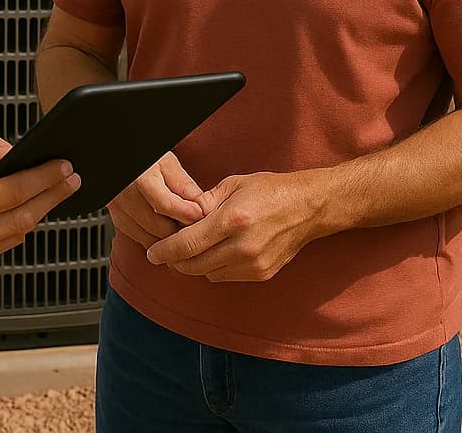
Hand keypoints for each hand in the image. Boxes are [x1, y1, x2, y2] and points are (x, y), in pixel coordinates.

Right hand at [0, 149, 79, 286]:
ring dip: (33, 215)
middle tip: (70, 180)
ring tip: (49, 194)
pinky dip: (9, 232)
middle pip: (21, 219)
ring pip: (11, 238)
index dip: (43, 179)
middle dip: (50, 197)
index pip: (12, 192)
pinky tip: (15, 215)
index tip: (62, 168)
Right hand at [107, 152, 204, 249]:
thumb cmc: (145, 159)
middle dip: (182, 229)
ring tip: (184, 225)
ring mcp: (120, 212)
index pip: (165, 204)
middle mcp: (126, 198)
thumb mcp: (166, 161)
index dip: (187, 212)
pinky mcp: (120, 222)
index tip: (202, 213)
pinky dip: (158, 240)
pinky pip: (143, 241)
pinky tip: (168, 229)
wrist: (118, 161)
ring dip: (171, 238)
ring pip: (152, 240)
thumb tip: (203, 206)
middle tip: (198, 223)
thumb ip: (183, 184)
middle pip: (160, 228)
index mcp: (140, 179)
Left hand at [145, 170, 327, 281]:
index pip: (188, 244)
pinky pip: (225, 277)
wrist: (309, 208)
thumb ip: (203, 203)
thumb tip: (180, 216)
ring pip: (208, 274)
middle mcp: (243, 247)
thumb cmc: (270, 190)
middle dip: (175, 261)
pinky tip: (215, 253)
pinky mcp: (262, 275)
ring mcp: (254, 264)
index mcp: (232, 221)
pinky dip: (214, 268)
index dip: (165, 251)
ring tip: (191, 250)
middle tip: (165, 253)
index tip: (152, 253)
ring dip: (195, 265)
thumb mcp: (233, 185)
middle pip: (194, 265)